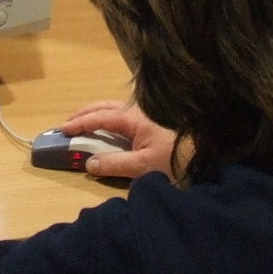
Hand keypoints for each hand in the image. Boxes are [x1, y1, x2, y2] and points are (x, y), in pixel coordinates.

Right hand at [60, 101, 180, 180]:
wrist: (209, 158)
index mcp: (135, 118)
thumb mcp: (143, 167)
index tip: (63, 129)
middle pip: (107, 106)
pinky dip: (110, 118)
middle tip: (69, 123)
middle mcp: (141, 112)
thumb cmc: (176, 161)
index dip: (80, 122)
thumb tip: (89, 162)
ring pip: (117, 109)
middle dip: (85, 113)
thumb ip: (114, 164)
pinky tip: (111, 128)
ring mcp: (149, 116)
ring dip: (97, 113)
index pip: (101, 117)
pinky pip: (126, 115)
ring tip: (85, 123)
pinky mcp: (156, 123)